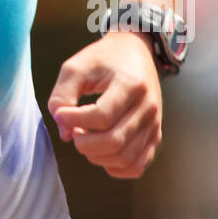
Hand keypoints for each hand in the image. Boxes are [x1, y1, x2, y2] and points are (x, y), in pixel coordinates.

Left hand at [47, 31, 162, 178]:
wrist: (135, 51)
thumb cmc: (103, 58)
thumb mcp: (76, 68)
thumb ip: (62, 96)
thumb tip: (64, 132)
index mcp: (130, 84)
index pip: (101, 116)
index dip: (75, 120)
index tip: (62, 115)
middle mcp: (148, 106)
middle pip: (114, 141)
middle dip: (84, 143)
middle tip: (73, 131)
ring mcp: (154, 123)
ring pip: (125, 158)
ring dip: (97, 156)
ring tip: (85, 139)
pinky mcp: (155, 135)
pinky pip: (138, 165)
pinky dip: (116, 167)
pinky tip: (101, 153)